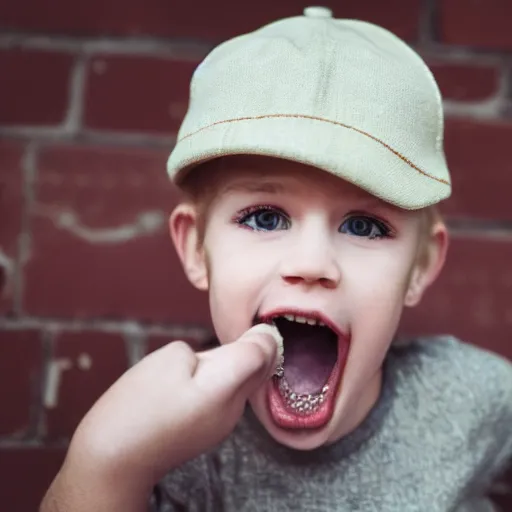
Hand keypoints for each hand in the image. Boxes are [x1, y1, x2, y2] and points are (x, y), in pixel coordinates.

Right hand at [62, 324, 278, 492]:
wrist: (115, 459)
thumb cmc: (137, 406)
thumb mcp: (169, 359)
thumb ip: (204, 351)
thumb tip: (213, 358)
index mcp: (226, 386)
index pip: (263, 352)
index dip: (261, 332)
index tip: (256, 320)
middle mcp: (234, 408)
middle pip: (259, 368)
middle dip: (253, 347)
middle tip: (236, 330)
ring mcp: (225, 423)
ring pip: (243, 381)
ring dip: (235, 364)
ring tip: (206, 358)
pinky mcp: (212, 430)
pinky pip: (228, 395)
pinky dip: (222, 381)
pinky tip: (195, 381)